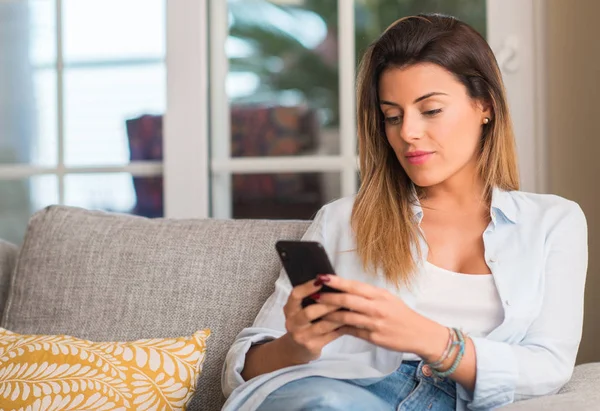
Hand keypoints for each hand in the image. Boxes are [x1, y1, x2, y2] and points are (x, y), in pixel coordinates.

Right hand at [281, 278, 344, 363]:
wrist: (297, 349)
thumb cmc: (304, 323)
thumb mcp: (300, 310)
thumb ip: (311, 299)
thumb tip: (331, 282)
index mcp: (289, 309)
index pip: (295, 295)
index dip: (307, 287)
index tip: (320, 280)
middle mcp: (292, 323)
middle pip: (309, 312)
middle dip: (327, 304)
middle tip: (343, 296)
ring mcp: (302, 336)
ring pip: (323, 325)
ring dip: (338, 316)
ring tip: (351, 308)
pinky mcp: (313, 346)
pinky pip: (331, 335)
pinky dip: (342, 328)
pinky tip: (351, 321)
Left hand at [317, 274, 447, 358]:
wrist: (420, 334)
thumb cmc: (401, 314)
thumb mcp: (387, 299)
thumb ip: (368, 295)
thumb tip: (345, 289)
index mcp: (379, 294)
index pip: (354, 285)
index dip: (337, 281)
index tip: (322, 277)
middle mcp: (377, 307)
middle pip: (347, 300)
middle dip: (328, 297)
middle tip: (313, 295)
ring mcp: (375, 323)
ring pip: (346, 317)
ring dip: (329, 314)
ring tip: (316, 311)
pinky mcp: (374, 337)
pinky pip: (352, 331)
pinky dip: (339, 328)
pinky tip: (328, 326)